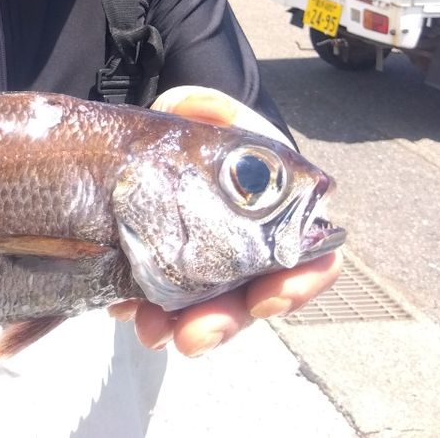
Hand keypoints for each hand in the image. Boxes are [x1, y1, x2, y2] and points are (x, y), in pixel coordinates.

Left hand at [109, 86, 341, 356]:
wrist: (157, 149)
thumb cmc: (201, 136)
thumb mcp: (206, 114)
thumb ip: (210, 107)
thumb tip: (206, 109)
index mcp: (282, 217)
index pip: (313, 260)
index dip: (298, 284)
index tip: (268, 296)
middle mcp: (255, 255)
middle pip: (256, 303)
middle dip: (226, 323)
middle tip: (195, 333)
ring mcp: (214, 275)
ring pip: (212, 316)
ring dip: (186, 328)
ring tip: (153, 331)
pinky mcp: (171, 282)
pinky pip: (167, 310)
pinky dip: (148, 313)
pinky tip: (126, 310)